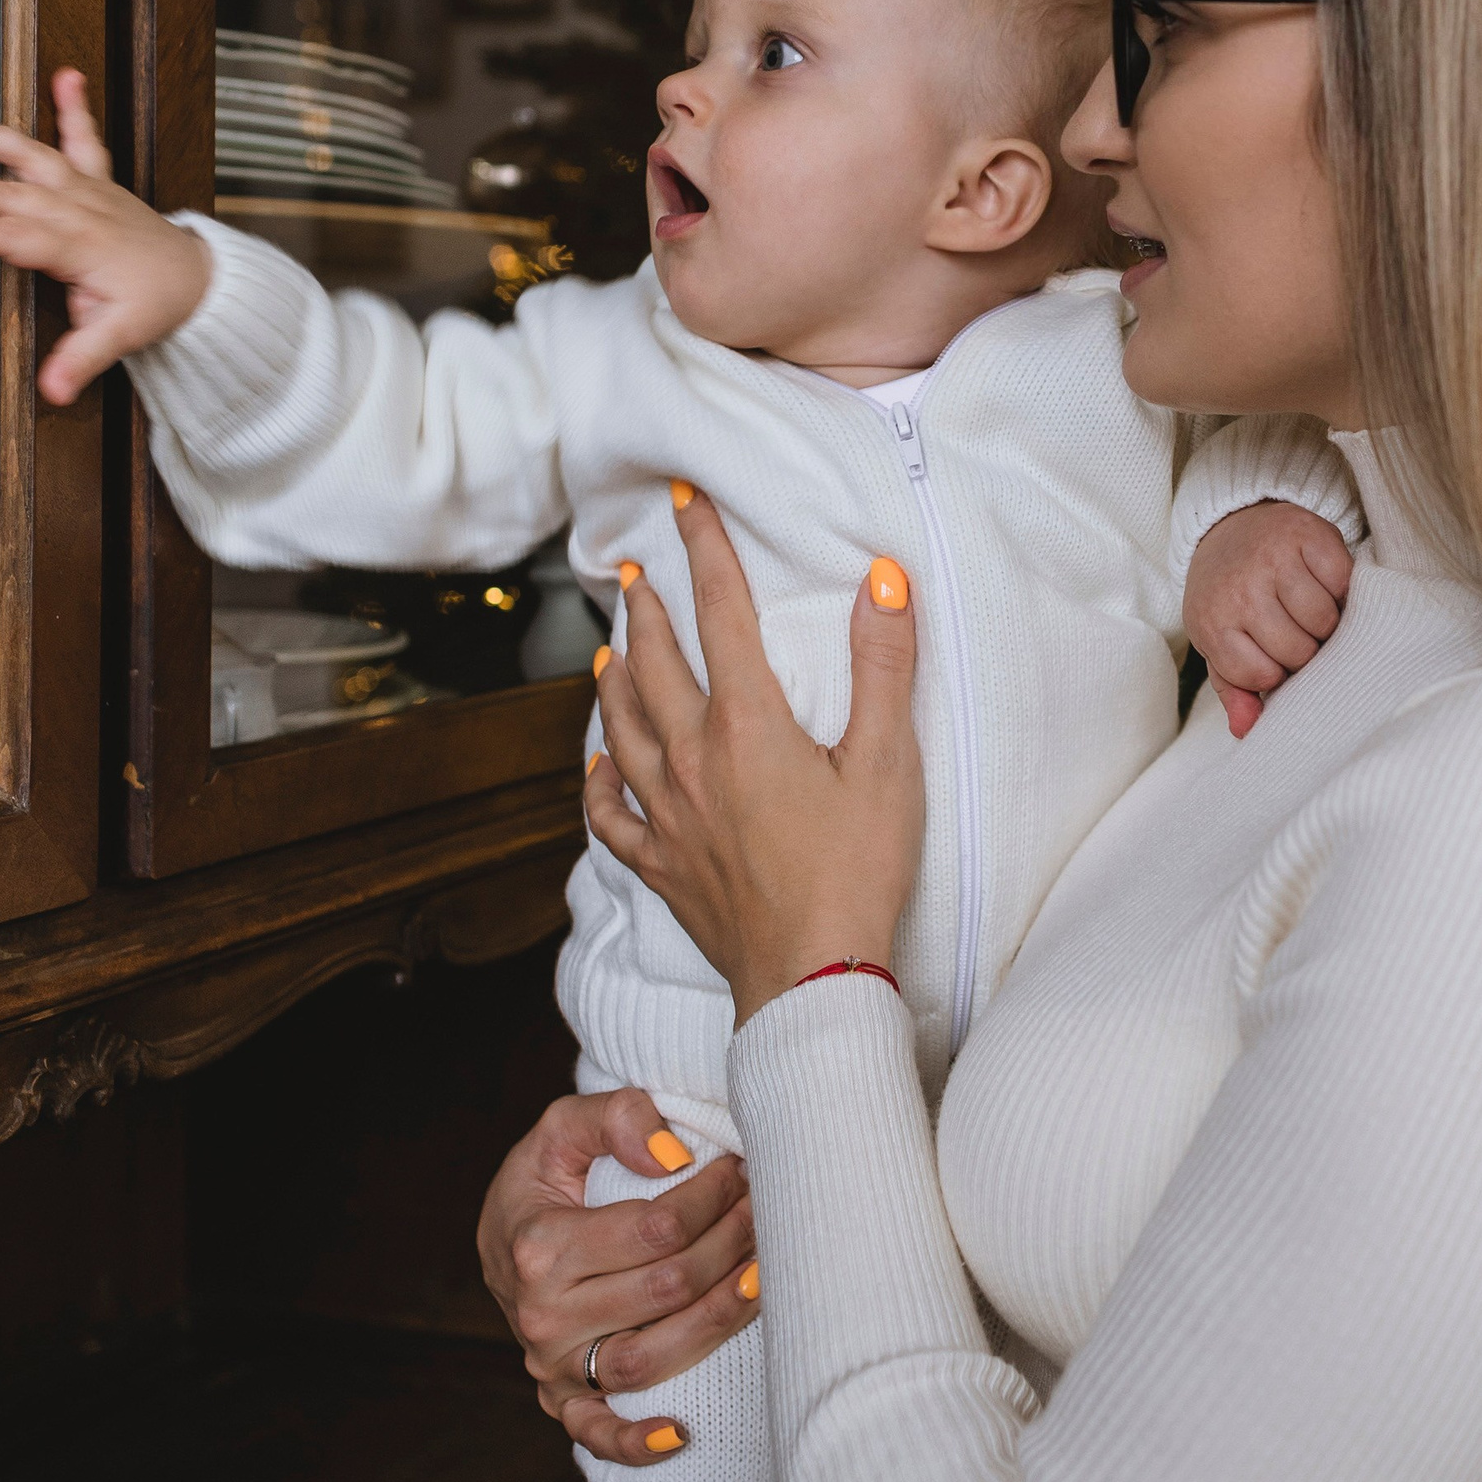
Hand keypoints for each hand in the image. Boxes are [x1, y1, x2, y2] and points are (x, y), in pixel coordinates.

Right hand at [0, 68, 209, 403]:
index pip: (13, 238)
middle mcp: (78, 209)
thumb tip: (56, 390)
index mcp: (77, 246)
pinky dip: (77, 106)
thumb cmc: (157, 304)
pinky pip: (86, 138)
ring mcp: (87, 188)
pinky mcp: (98, 179)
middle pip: (9, 193)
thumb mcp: (121, 337)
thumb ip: (83, 357)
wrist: (197, 278)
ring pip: (33, 156)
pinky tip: (68, 75)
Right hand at [478, 1084, 762, 1465]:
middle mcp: (542, 1314)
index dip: (713, 1197)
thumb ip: (615, 1118)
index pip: (656, 1229)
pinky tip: (681, 1433)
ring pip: (654, 1356)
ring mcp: (553, 1365)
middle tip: (766, 1210)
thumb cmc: (547, 1179)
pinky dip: (635, 1442)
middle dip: (732, 1244)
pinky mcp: (563, 1399)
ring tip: (764, 1276)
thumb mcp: (563, 1126)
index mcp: (540, 1246)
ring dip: (721, 1318)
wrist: (506, 1235)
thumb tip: (674, 1154)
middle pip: (667, 1289)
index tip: (742, 1169)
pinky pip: (596, 1434)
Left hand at [586, 490, 924, 1025]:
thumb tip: (881, 579)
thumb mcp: (888, 763)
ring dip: (613, 681)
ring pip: (621, 729)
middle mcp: (693, 761)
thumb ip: (883, 665)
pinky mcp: (663, 865)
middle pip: (655, 666)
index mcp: (749, 726)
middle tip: (635, 574)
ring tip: (608, 649)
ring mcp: (670, 815)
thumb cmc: (857, 874)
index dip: (704, 550)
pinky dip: (596, 783)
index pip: (720, 614)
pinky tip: (594, 766)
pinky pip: (610, 814)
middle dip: (646, 611)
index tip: (685, 503)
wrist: (812, 979)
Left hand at [1182, 500, 1352, 737]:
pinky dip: (1340, 588)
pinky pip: (1342, 582)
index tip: (1272, 654)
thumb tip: (1247, 729)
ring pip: (1324, 621)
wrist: (1232, 525)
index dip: (1277, 672)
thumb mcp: (1218, 642)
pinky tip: (1323, 584)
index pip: (1264, 676)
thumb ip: (1234, 688)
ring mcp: (1274, 559)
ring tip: (1308, 609)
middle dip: (1303, 649)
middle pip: (1299, 651)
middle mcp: (1240, 589)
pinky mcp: (1308, 534)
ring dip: (1324, 621)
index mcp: (1212, 623)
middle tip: (1295, 630)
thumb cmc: (1229, 594)